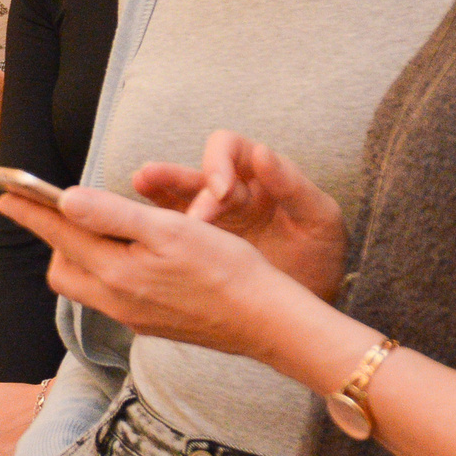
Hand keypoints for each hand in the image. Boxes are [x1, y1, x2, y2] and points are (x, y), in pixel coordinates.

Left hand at [0, 185, 312, 363]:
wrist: (265, 322)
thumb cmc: (226, 269)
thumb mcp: (169, 230)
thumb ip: (113, 215)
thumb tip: (65, 199)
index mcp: (115, 272)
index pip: (58, 233)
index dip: (29, 209)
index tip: (5, 190)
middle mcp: (115, 300)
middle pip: (62, 266)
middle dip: (51, 237)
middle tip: (52, 208)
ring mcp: (131, 316)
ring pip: (83, 284)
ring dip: (78, 255)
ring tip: (92, 229)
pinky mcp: (148, 324)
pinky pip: (109, 296)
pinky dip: (104, 271)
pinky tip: (127, 258)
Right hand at [131, 130, 346, 302]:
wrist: (305, 307)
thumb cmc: (319, 258)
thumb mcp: (320, 220)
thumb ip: (294, 186)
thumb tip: (263, 153)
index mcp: (262, 175)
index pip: (230, 148)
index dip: (219, 162)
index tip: (220, 192)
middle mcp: (232, 189)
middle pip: (194, 170)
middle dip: (178, 180)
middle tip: (164, 195)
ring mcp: (210, 216)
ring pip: (175, 194)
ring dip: (156, 186)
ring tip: (140, 182)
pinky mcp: (195, 243)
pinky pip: (167, 224)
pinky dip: (150, 218)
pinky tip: (135, 218)